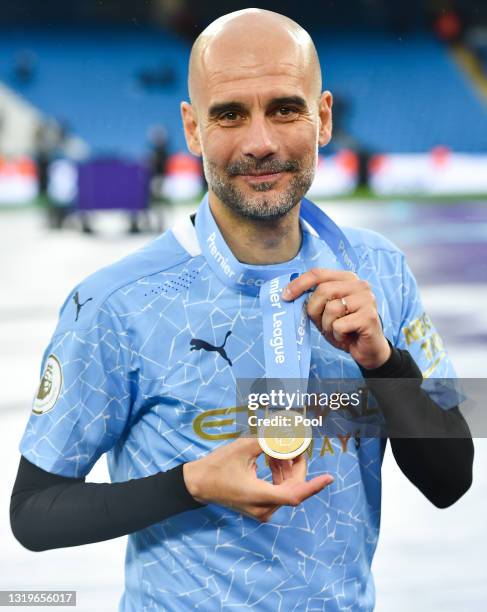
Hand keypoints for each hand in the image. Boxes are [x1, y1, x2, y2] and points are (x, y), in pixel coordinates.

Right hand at [183, 437, 332, 522]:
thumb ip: (268, 440)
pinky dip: (277, 473)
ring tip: (278, 446)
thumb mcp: (243, 448)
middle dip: (295, 464)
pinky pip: (276, 489)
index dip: (314, 486)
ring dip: (285, 466)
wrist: (197, 484)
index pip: (295, 494)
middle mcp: (264, 508)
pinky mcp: (258, 506)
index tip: (329, 478)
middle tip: (295, 443)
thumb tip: (290, 433)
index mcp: (260, 497)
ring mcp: (261, 510)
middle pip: (292, 487)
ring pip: (285, 487)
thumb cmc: (218, 465)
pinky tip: (272, 456)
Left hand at [282, 268, 390, 369]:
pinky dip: (338, 335)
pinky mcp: (369, 316)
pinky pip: (340, 325)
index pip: (318, 273)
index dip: (299, 284)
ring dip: (327, 325)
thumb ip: (313, 300)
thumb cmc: (345, 329)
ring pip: (331, 308)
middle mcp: (360, 284)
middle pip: (323, 290)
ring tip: (338, 330)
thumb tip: (289, 293)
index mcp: (347, 278)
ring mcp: (367, 299)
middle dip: (314, 310)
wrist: (367, 350)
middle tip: (322, 323)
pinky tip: (347, 336)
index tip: (285, 296)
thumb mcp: (324, 312)